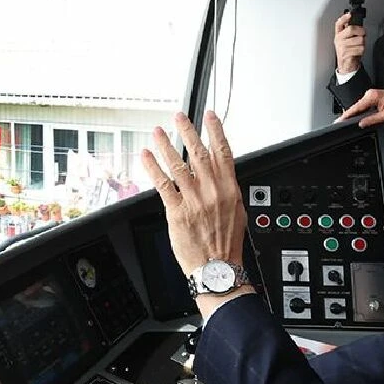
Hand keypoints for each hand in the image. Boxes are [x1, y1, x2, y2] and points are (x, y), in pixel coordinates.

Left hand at [142, 111, 247, 275]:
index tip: (209, 116)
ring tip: (158, 132)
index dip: (215, 131)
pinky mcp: (177, 212)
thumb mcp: (237, 211)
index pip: (222, 152)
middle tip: (178, 117)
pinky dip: (153, 168)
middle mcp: (212, 191)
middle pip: (197, 153)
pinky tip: (147, 157)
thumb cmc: (227, 243)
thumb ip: (227, 190)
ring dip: (166, 145)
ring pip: (178, 165)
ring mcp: (193, 200)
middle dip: (187, 131)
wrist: (218, 267)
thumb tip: (222, 176)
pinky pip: (163, 184)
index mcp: (229, 188)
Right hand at [334, 11, 365, 73]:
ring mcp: (341, 46)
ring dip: (362, 43)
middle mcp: (339, 39)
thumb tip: (358, 24)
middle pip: (351, 29)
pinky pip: (359, 48)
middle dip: (361, 31)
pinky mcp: (345, 53)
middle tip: (362, 34)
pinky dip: (361, 50)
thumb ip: (351, 31)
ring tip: (358, 46)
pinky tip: (357, 52)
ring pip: (359, 40)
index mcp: (339, 34)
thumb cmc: (349, 51)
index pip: (339, 24)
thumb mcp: (348, 40)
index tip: (349, 14)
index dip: (344, 18)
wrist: (346, 65)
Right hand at [337, 88, 383, 127]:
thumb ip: (372, 120)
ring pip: (359, 106)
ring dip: (355, 114)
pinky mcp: (374, 96)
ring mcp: (371, 94)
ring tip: (347, 121)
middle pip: (356, 107)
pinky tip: (358, 117)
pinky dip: (360, 111)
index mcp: (372, 96)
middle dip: (349, 115)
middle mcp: (370, 93)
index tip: (339, 120)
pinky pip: (364, 105)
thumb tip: (361, 124)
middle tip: (341, 123)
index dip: (346, 115)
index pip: (355, 107)